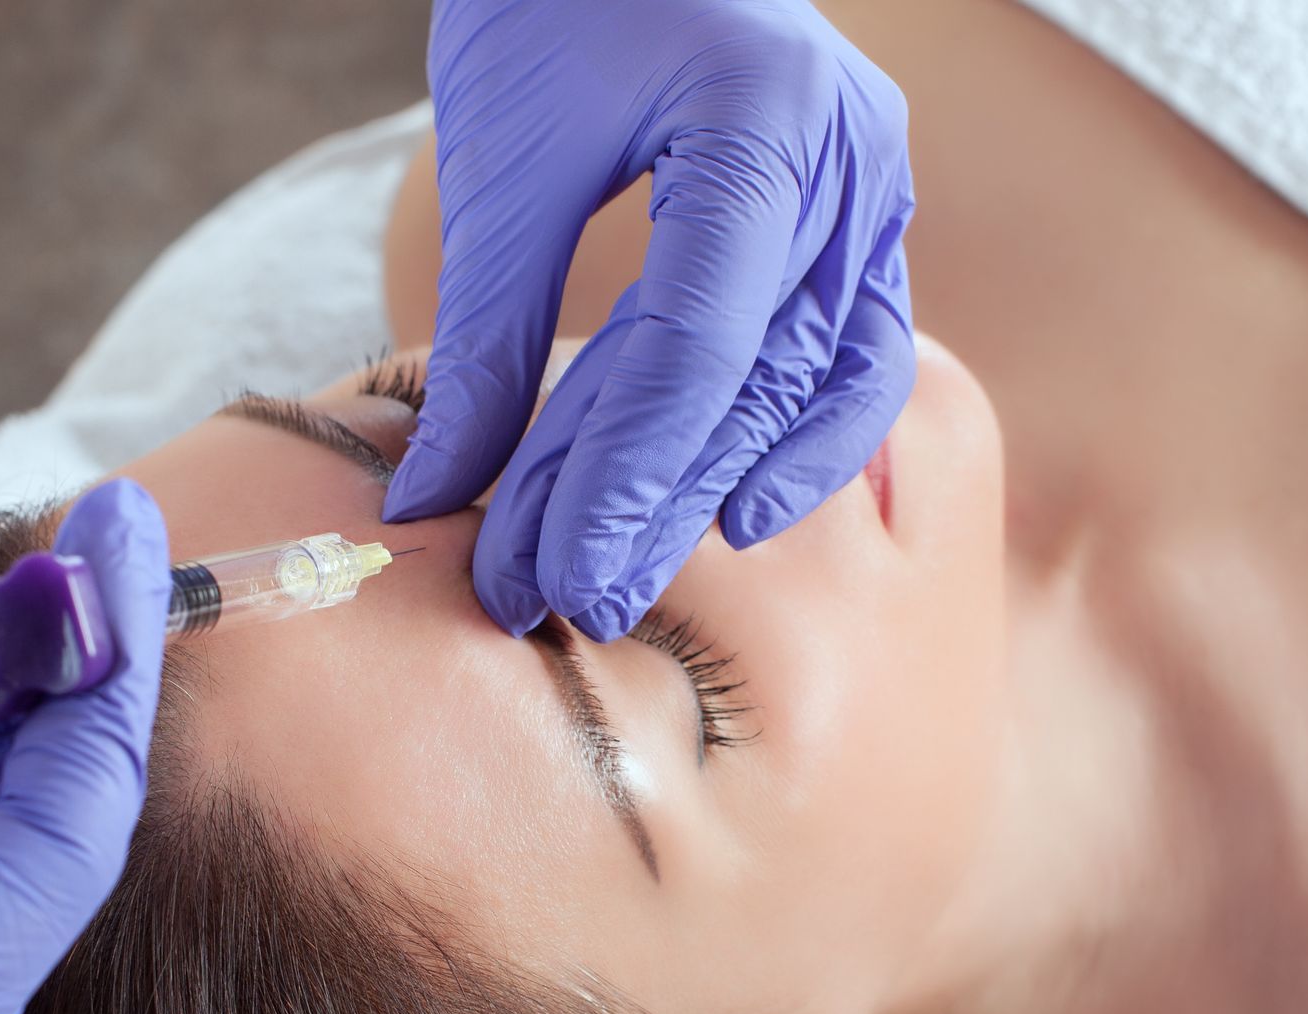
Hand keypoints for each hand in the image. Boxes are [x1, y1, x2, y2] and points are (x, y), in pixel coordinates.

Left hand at [382, 0, 916, 640]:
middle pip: (757, 382)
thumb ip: (483, 328)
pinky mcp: (865, 215)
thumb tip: (435, 494)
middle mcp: (847, 159)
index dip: (621, 475)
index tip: (550, 576)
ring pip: (821, 385)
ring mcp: (873, 187)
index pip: (694, 346)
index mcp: (760, 118)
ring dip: (725, 486)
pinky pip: (854, 353)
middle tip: (567, 602)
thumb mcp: (505, 151)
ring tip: (634, 570)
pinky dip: (801, 438)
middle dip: (654, 504)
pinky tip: (739, 508)